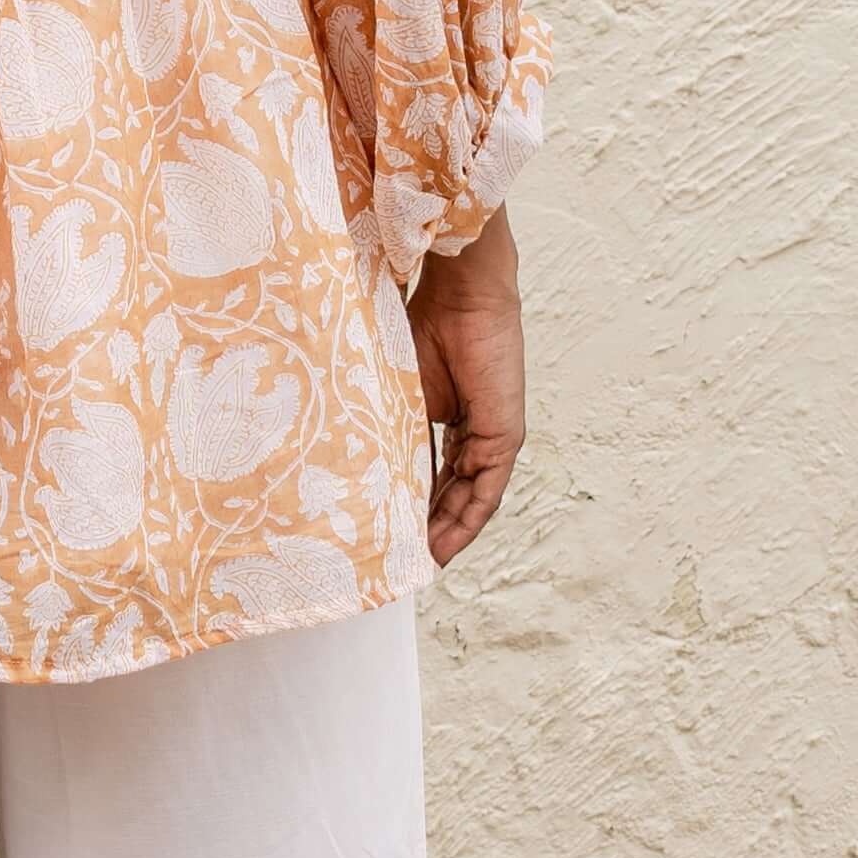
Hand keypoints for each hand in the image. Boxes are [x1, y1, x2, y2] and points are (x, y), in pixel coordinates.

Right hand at [404, 207, 522, 564]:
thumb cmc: (421, 325)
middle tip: (397, 561)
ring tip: (417, 564)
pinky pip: (486, 492)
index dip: (408, 507)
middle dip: (425, 531)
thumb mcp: (393, 391)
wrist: (460, 293)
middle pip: (449, 495)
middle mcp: (472, 434)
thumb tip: (352, 468)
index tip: (382, 534)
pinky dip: (466, 521)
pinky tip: (443, 546)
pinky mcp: (505, 437)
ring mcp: (492, 438)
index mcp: (445, 420)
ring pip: (468, 500)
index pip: (428, 476)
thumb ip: (385, 428)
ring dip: (445, 535)